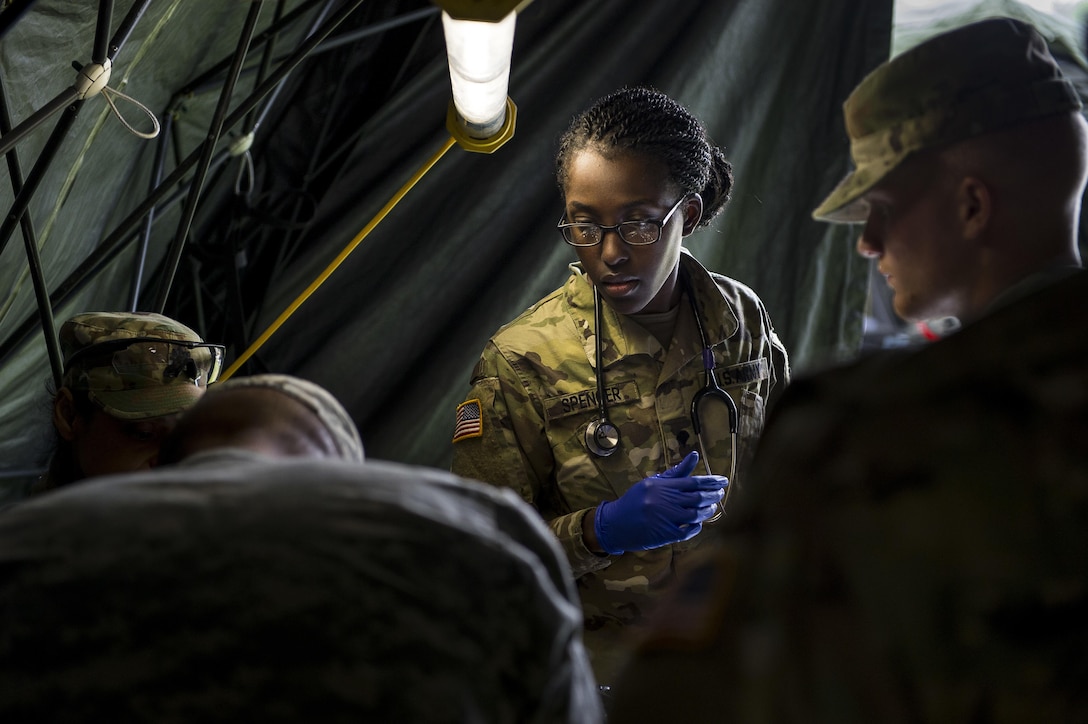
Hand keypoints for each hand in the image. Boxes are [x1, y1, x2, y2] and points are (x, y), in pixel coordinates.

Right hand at [593, 451, 725, 554]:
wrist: (615, 523)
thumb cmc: (635, 500)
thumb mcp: (652, 483)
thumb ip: (675, 472)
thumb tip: (694, 456)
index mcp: (663, 486)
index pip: (693, 482)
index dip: (711, 481)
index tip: (724, 481)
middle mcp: (665, 501)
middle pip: (698, 498)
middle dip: (713, 495)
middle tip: (720, 493)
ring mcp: (666, 518)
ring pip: (696, 514)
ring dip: (707, 511)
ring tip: (712, 507)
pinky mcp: (665, 534)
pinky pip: (688, 531)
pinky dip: (696, 527)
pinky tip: (699, 523)